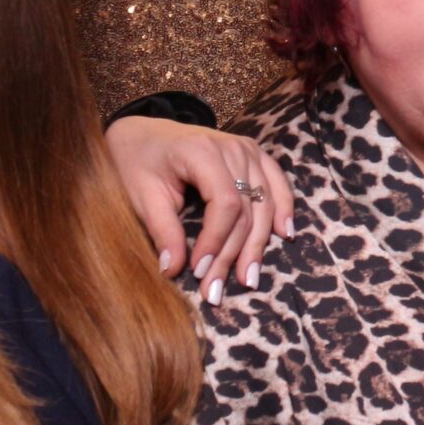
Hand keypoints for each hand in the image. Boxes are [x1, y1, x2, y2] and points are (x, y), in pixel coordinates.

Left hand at [102, 115, 295, 299]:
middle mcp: (232, 147)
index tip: (199, 272)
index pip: (225, 203)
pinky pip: (277, 183)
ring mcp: (247, 149)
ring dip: (258, 244)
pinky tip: (284, 234)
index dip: (217, 241)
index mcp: (201, 151)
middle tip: (216, 290)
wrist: (143, 134)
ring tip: (247, 278)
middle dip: (233, 253)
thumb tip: (173, 270)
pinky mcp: (254, 154)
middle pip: (247, 208)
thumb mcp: (141, 195)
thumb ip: (162, 230)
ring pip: (264, 203)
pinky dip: (283, 209)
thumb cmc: (139, 163)